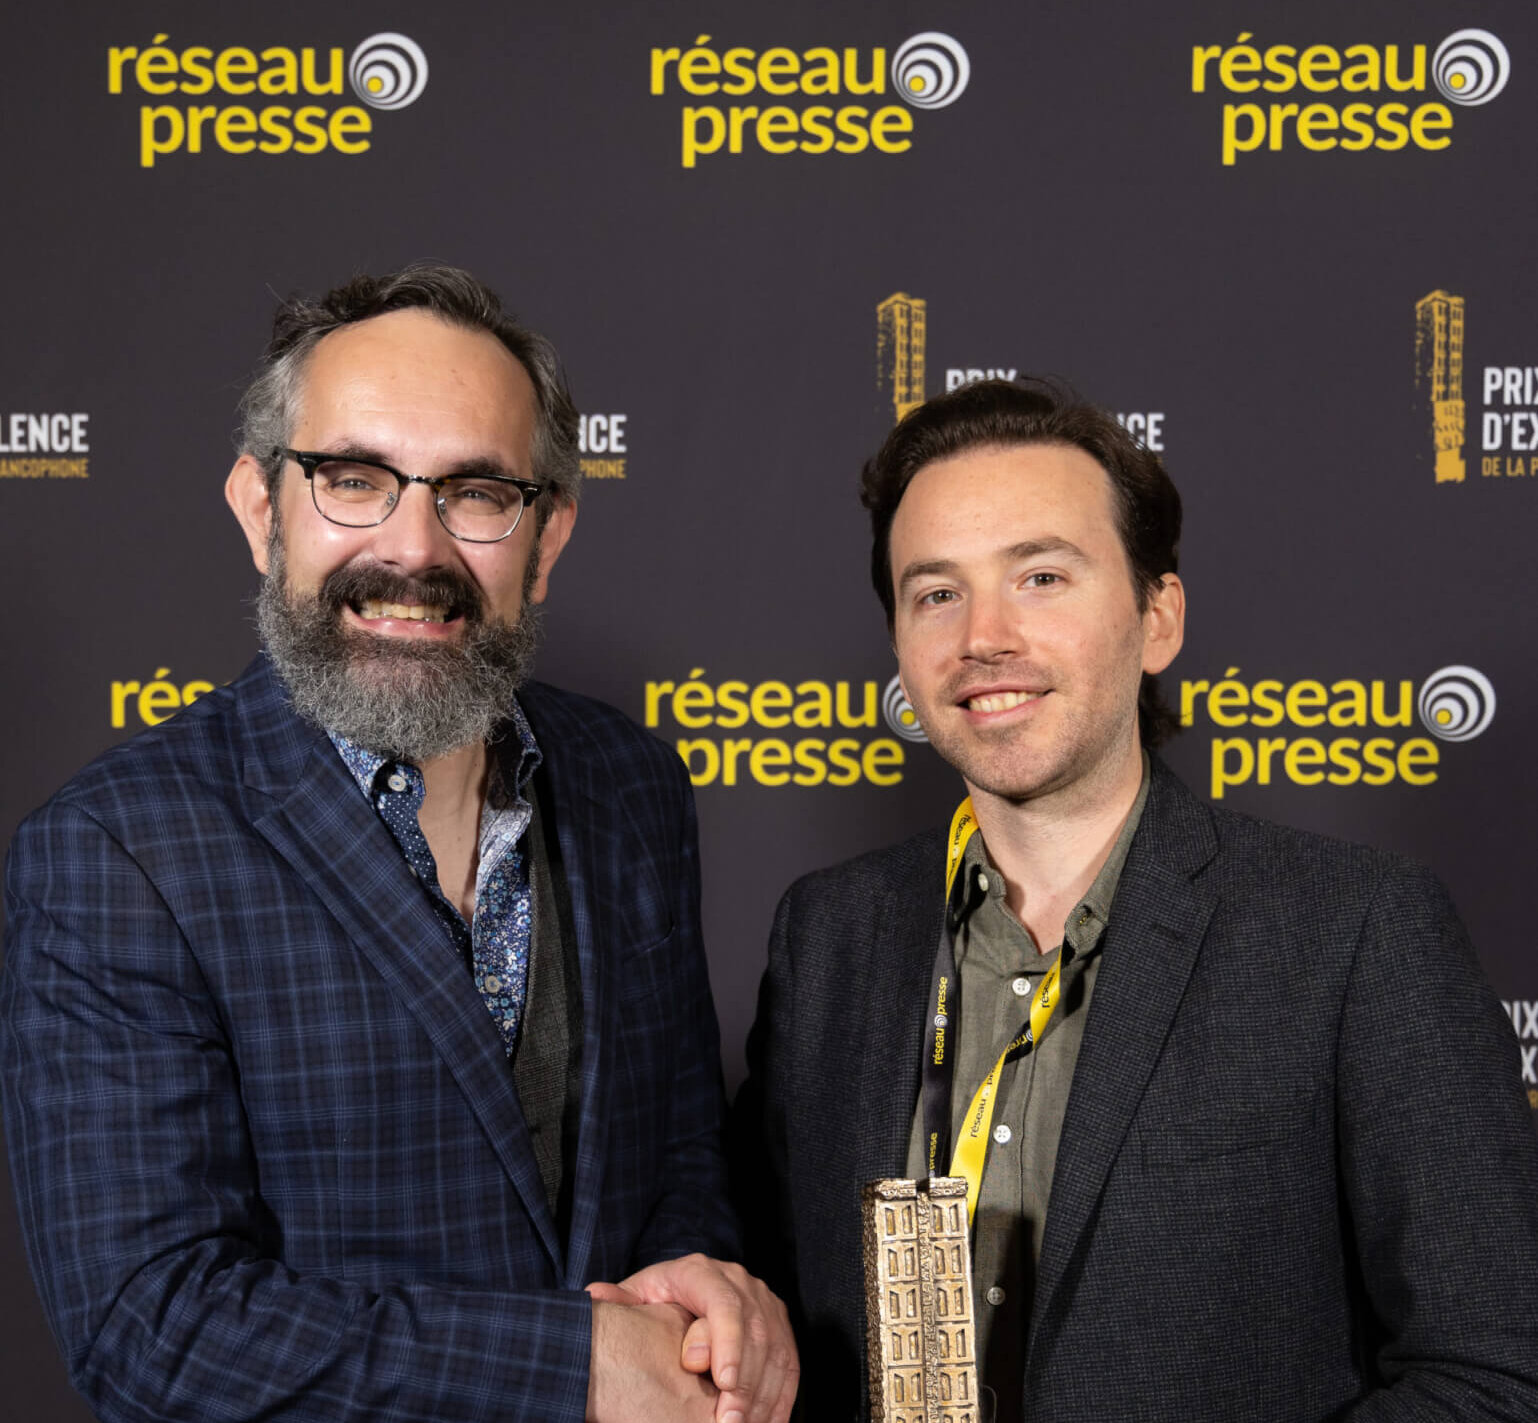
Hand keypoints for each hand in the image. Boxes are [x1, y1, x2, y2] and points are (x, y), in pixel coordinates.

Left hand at [587, 1254, 797, 1422]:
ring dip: (762, 1397)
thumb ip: (620, 1301)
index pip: (723, 1303)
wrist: (688, 1289)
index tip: (723, 1382)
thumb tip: (597, 1296)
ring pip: (775, 1351)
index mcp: (702, 1272)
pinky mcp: (780, 1327)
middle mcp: (741, 1282)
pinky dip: (780, 1399)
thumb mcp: (637, 1295)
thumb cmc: (658, 1300)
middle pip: (753, 1332)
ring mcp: (765, 1304)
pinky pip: (789, 1364)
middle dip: (745, 1384)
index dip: (727, 1342)